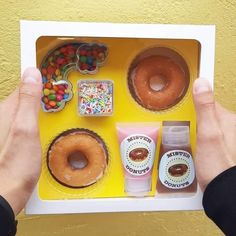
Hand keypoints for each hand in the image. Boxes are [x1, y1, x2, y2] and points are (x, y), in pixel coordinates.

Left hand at [0, 67, 41, 214]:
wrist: (3, 195)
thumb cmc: (15, 166)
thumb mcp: (26, 130)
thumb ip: (29, 101)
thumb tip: (32, 73)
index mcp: (7, 110)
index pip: (24, 86)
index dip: (39, 81)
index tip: (54, 76)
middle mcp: (3, 116)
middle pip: (24, 98)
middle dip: (39, 96)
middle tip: (58, 96)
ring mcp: (6, 129)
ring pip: (24, 111)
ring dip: (37, 109)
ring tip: (53, 109)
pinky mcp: (10, 139)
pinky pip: (23, 123)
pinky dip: (34, 122)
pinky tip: (41, 128)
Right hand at [192, 78, 235, 190]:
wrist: (223, 190)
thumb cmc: (217, 165)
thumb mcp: (208, 134)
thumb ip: (205, 108)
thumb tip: (202, 83)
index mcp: (227, 119)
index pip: (207, 101)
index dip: (193, 103)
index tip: (182, 107)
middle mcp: (229, 125)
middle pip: (205, 113)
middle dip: (192, 118)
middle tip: (182, 128)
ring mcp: (225, 136)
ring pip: (205, 124)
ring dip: (194, 128)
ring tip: (185, 138)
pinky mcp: (220, 145)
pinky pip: (206, 134)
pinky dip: (198, 137)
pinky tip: (193, 145)